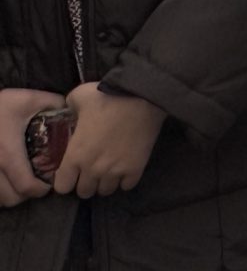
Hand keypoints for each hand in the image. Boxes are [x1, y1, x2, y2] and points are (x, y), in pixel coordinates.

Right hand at [0, 88, 65, 204]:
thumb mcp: (28, 99)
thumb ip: (54, 104)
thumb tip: (74, 112)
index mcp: (8, 153)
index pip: (25, 186)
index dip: (40, 190)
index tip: (48, 184)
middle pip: (11, 198)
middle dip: (26, 195)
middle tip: (35, 184)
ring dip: (9, 196)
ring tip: (19, 183)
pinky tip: (4, 182)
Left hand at [54, 83, 164, 199]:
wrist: (142, 97)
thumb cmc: (108, 97)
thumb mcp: (79, 96)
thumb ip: (69, 106)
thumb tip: (68, 109)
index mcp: (75, 156)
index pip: (62, 187)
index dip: (66, 180)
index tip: (72, 171)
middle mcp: (92, 169)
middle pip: (84, 192)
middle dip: (86, 182)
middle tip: (91, 169)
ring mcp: (115, 172)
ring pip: (105, 191)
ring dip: (105, 182)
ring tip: (109, 170)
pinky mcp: (136, 169)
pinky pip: (127, 186)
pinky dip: (125, 180)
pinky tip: (125, 168)